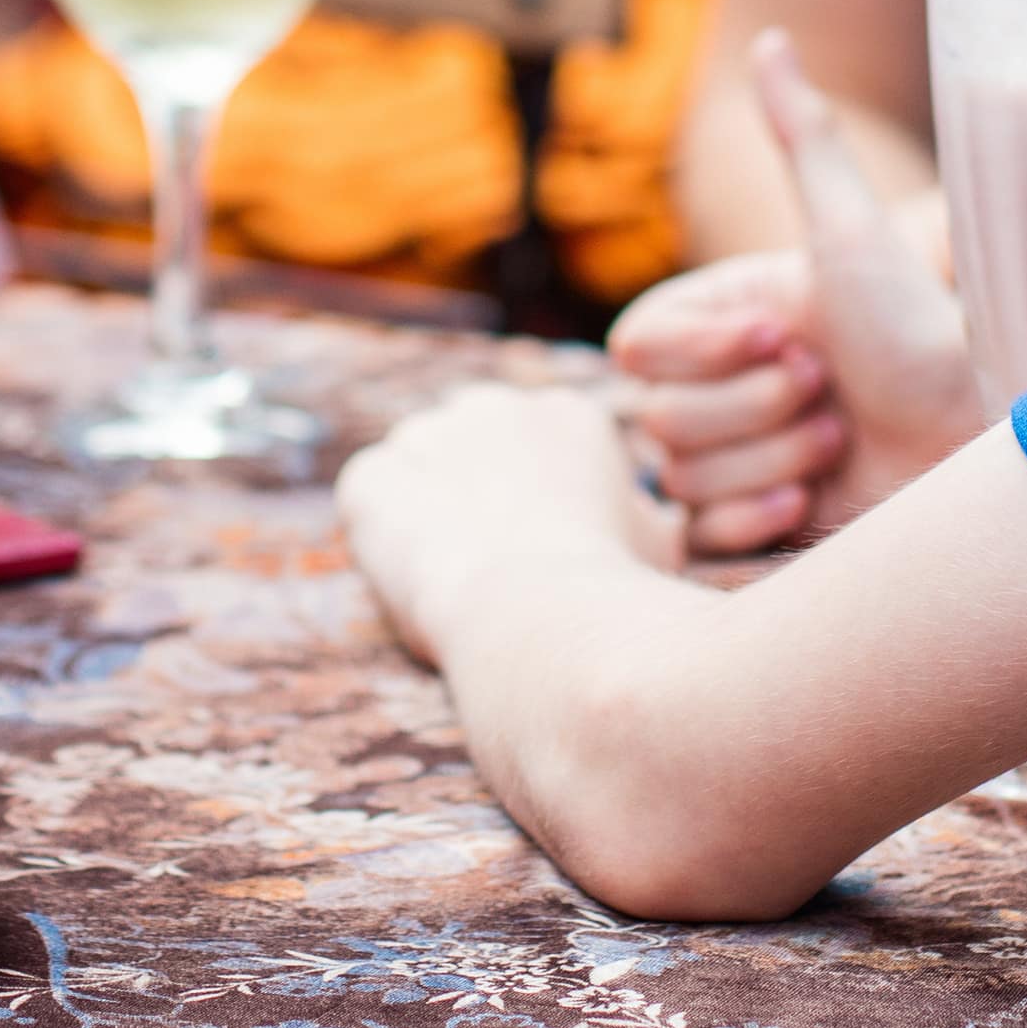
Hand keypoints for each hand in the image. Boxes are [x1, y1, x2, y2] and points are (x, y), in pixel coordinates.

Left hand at [339, 381, 678, 665]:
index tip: (540, 544)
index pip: (536, 441)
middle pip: (473, 437)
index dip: (533, 495)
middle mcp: (496, 408)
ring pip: (418, 458)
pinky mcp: (373, 482)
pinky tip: (411, 569)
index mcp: (569, 417)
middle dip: (477, 486)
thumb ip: (642, 515)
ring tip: (451, 571)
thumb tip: (648, 517)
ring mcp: (429, 437)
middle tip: (492, 556)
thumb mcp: (656, 545)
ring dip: (428, 503)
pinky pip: (370, 492)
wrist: (544, 619)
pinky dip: (380, 528)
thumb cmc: (611, 592)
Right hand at [607, 34, 985, 556]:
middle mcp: (718, 396)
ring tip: (839, 450)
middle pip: (657, 424)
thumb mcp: (853, 234)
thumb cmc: (923, 333)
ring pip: (682, 484)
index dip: (708, 351)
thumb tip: (771, 37)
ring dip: (768, 465)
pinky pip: (696, 546)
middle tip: (830, 397)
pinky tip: (812, 507)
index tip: (786, 332)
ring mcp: (735, 468)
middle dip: (755, 411)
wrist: (986, 442)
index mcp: (722, 327)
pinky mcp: (754, 540)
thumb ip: (805, 138)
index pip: (635, 350)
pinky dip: (751, 530)